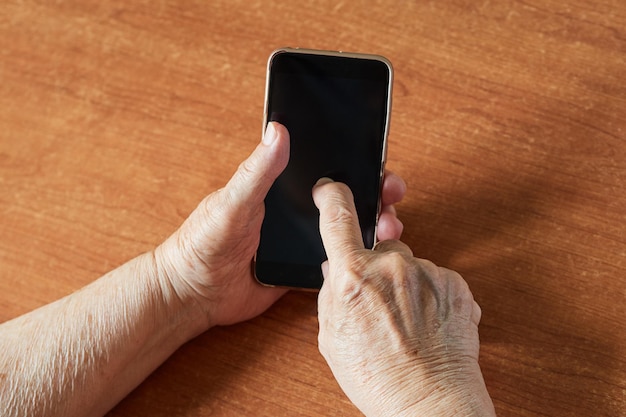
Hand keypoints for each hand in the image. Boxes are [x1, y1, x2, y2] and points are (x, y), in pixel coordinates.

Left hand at [154, 123, 406, 329]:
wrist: (193, 294)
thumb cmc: (202, 242)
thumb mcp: (231, 202)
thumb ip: (256, 171)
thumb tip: (278, 129)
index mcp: (279, 188)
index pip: (325, 167)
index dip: (355, 162)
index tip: (379, 160)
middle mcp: (295, 211)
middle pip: (345, 198)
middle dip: (374, 194)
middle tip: (392, 195)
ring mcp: (301, 241)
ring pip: (346, 229)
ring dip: (372, 226)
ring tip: (390, 228)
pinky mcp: (303, 269)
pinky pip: (335, 260)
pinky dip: (356, 258)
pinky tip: (373, 258)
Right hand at [313, 179, 495, 415]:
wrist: (430, 404)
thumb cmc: (379, 378)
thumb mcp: (332, 338)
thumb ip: (330, 294)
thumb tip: (335, 268)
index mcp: (353, 277)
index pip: (338, 216)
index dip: (332, 196)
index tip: (331, 189)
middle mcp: (391, 267)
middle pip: (379, 244)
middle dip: (376, 265)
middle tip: (378, 302)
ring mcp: (427, 273)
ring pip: (409, 264)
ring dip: (404, 283)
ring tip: (405, 322)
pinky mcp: (455, 283)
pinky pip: (434, 277)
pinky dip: (429, 294)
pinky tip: (425, 323)